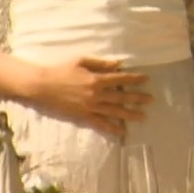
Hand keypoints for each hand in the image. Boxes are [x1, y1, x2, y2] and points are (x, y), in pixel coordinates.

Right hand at [32, 57, 150, 136]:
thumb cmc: (61, 70)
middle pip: (121, 97)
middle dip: (137, 98)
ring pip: (114, 112)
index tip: (146, 80)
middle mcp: (96, 94)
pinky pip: (101, 124)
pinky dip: (112, 128)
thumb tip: (118, 64)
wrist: (43, 86)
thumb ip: (100, 63)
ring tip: (143, 116)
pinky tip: (122, 131)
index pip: (120, 79)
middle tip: (150, 100)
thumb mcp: (81, 61)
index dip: (134, 79)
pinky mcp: (83, 117)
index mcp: (96, 79)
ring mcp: (90, 107)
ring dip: (130, 114)